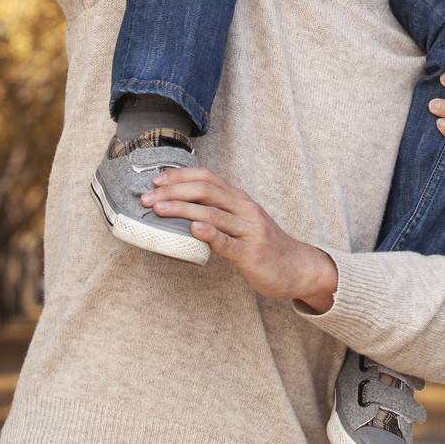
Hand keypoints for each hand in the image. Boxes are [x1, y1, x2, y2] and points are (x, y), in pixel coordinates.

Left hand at [142, 166, 338, 311]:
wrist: (298, 267)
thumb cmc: (264, 245)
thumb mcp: (243, 221)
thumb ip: (219, 212)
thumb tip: (183, 209)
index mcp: (240, 199)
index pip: (207, 177)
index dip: (180, 176)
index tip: (156, 180)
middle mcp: (244, 208)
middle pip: (205, 191)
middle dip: (173, 192)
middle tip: (146, 198)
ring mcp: (249, 229)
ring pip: (212, 213)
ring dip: (181, 209)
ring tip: (158, 210)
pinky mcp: (251, 252)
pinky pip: (227, 241)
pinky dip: (209, 234)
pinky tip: (193, 230)